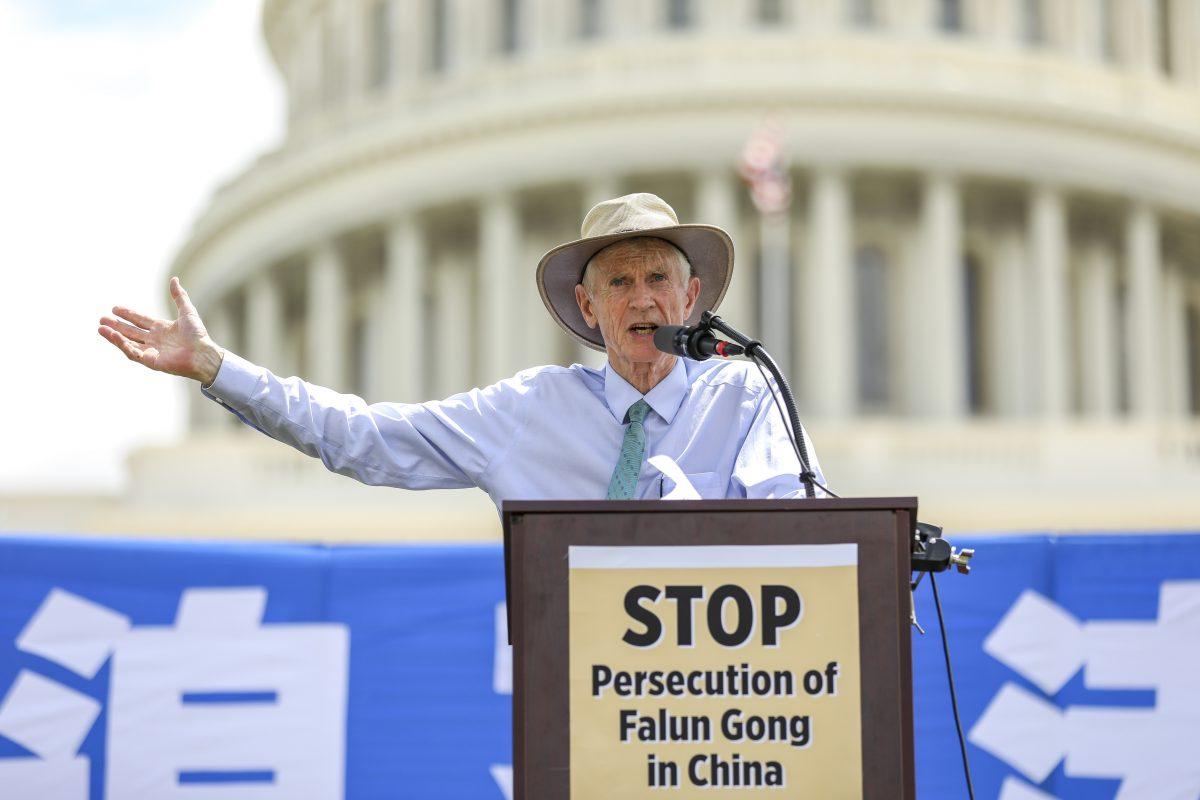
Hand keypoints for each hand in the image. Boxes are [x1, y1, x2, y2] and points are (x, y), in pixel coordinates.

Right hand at [98, 277, 224, 384]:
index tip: (115, 309)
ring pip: (128, 342)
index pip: (140, 321)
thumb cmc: (198, 335)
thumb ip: (179, 296)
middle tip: (102, 319)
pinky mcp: (151, 361)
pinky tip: (114, 336)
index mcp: (162, 329)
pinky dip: (122, 344)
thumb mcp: (187, 311)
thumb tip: (174, 279)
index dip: (128, 315)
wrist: (203, 353)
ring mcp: (152, 351)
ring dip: (114, 336)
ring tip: (101, 328)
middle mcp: (155, 340)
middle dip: (116, 326)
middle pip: (131, 332)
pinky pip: (133, 353)